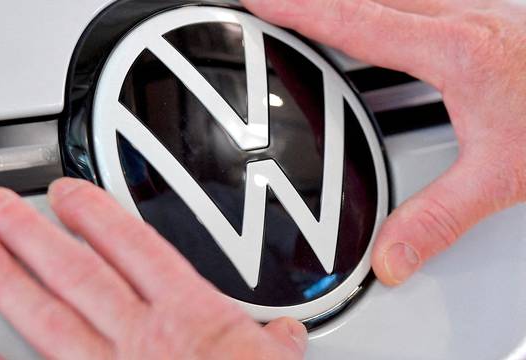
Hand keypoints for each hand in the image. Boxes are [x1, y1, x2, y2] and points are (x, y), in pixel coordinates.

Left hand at [0, 179, 307, 359]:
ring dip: (7, 282)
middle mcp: (143, 339)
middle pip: (78, 275)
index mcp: (190, 317)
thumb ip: (276, 345)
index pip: (135, 249)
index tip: (66, 194)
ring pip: (48, 320)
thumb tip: (286, 334)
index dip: (96, 215)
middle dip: (31, 235)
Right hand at [242, 0, 525, 284]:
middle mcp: (458, 14)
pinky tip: (361, 18)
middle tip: (261, 2)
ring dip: (340, 1)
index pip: (355, 22)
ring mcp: (469, 4)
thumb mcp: (504, 175)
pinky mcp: (476, 9)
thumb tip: (391, 256)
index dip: (300, 10)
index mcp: (453, 50)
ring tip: (298, 10)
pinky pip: (408, 0)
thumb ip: (439, 218)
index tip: (259, 1)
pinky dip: (370, 6)